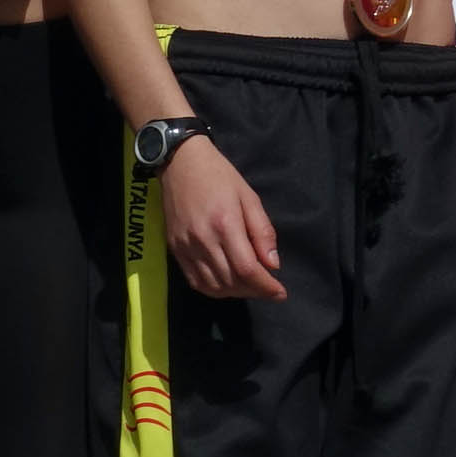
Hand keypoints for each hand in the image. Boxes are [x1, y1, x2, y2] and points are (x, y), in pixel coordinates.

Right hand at [162, 135, 287, 300]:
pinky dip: (214, 289)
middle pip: (231, 281)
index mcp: (225, 225)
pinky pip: (194, 280)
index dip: (266, 286)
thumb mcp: (250, 198)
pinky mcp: (174, 249)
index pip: (247, 269)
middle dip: (254, 291)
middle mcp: (202, 240)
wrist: (179, 164)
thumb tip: (273, 265)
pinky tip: (228, 285)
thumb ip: (262, 232)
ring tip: (252, 288)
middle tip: (269, 290)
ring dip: (235, 293)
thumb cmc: (220, 177)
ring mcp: (185, 247)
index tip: (280, 292)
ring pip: (212, 285)